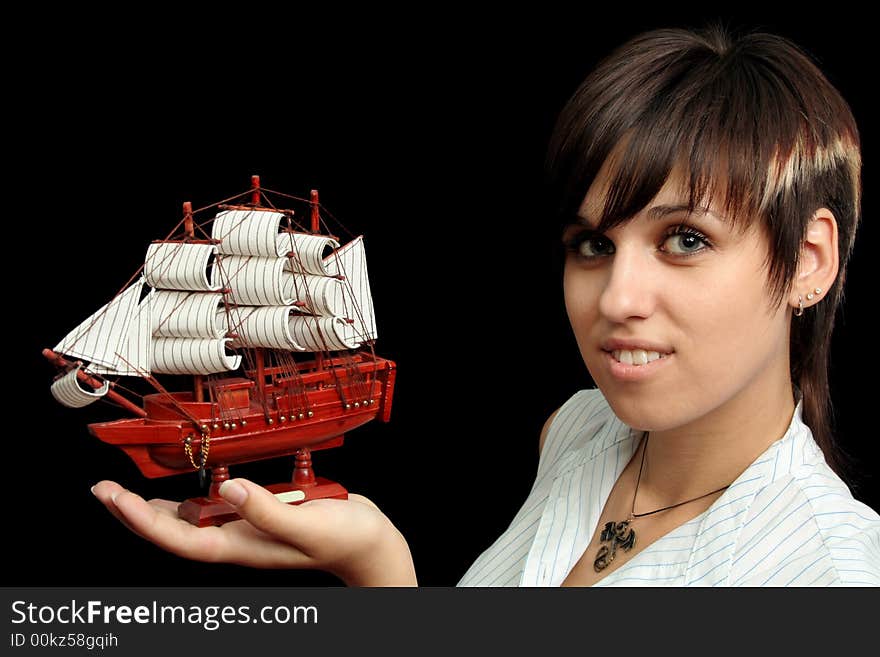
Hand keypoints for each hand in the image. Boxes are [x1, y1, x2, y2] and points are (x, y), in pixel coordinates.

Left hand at [91, 479, 416, 585]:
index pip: (179, 537)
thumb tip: (228, 488)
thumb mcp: (309, 525)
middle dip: (136, 514)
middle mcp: (239, 537)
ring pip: (192, 519)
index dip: (140, 520)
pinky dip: (201, 492)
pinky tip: (198, 479)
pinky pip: (220, 504)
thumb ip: (269, 510)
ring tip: (131, 491)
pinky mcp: (262, 513)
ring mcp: (249, 527)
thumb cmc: (347, 540)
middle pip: (174, 532)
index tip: (113, 497)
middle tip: (105, 491)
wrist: (372, 543)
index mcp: (243, 544)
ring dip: (160, 507)